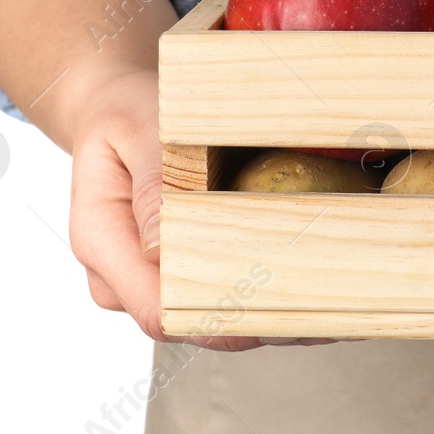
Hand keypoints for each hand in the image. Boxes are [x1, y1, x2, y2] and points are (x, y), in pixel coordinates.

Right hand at [66, 67, 336, 350]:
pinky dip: (264, 297)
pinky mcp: (173, 278)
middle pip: (192, 324)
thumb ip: (152, 181)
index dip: (220, 318)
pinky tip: (313, 284)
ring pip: (211, 322)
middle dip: (257, 319)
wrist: (116, 109)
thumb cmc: (128, 112)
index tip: (281, 301)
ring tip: (332, 296)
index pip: (157, 310)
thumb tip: (161, 244)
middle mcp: (120, 277)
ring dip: (268, 313)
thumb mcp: (138, 127)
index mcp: (101, 242)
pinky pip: (218, 301)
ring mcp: (146, 283)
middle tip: (327, 300)